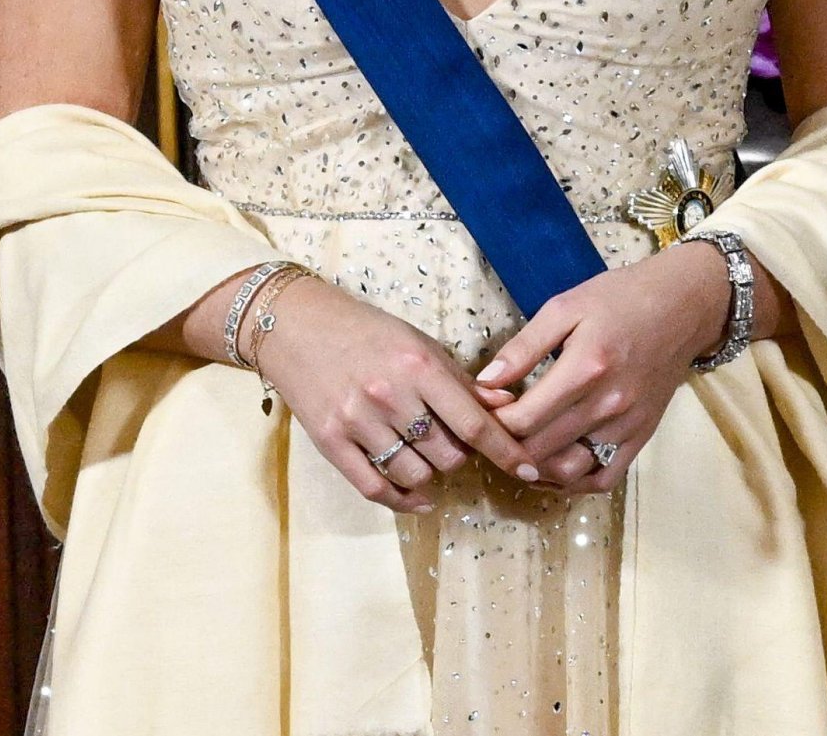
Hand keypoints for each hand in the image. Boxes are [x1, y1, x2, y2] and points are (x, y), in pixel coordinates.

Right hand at [258, 276, 543, 513]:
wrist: (297, 326)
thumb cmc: (367, 332)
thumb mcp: (418, 343)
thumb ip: (459, 380)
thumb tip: (505, 406)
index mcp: (418, 365)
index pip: (472, 420)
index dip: (505, 449)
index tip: (529, 468)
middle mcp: (390, 394)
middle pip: (448, 455)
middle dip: (459, 455)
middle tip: (451, 441)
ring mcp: (358, 421)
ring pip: (416, 474)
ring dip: (431, 475)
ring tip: (427, 457)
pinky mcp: (331, 442)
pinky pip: (375, 488)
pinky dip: (403, 500)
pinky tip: (418, 497)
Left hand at [470, 243, 731, 491]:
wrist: (683, 306)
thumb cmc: (619, 298)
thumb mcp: (565, 306)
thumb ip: (523, 347)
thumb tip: (484, 382)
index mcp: (586, 367)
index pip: (525, 418)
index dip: (493, 419)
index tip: (482, 406)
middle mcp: (608, 405)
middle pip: (541, 449)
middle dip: (506, 444)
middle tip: (490, 428)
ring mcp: (627, 427)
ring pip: (568, 471)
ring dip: (534, 467)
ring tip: (515, 446)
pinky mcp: (641, 437)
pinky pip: (602, 479)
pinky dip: (573, 482)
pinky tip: (551, 465)